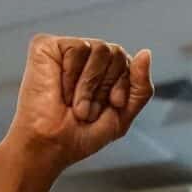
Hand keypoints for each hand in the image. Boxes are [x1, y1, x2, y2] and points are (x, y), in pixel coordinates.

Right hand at [7, 35, 154, 171]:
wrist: (51, 145)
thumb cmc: (80, 135)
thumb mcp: (122, 115)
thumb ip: (141, 87)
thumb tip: (146, 52)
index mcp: (103, 70)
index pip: (128, 62)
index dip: (121, 86)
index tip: (109, 106)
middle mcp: (86, 57)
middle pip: (116, 52)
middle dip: (104, 87)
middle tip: (86, 109)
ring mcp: (66, 51)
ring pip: (99, 48)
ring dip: (89, 85)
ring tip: (73, 103)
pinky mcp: (46, 47)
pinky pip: (78, 47)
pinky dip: (72, 74)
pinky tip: (60, 89)